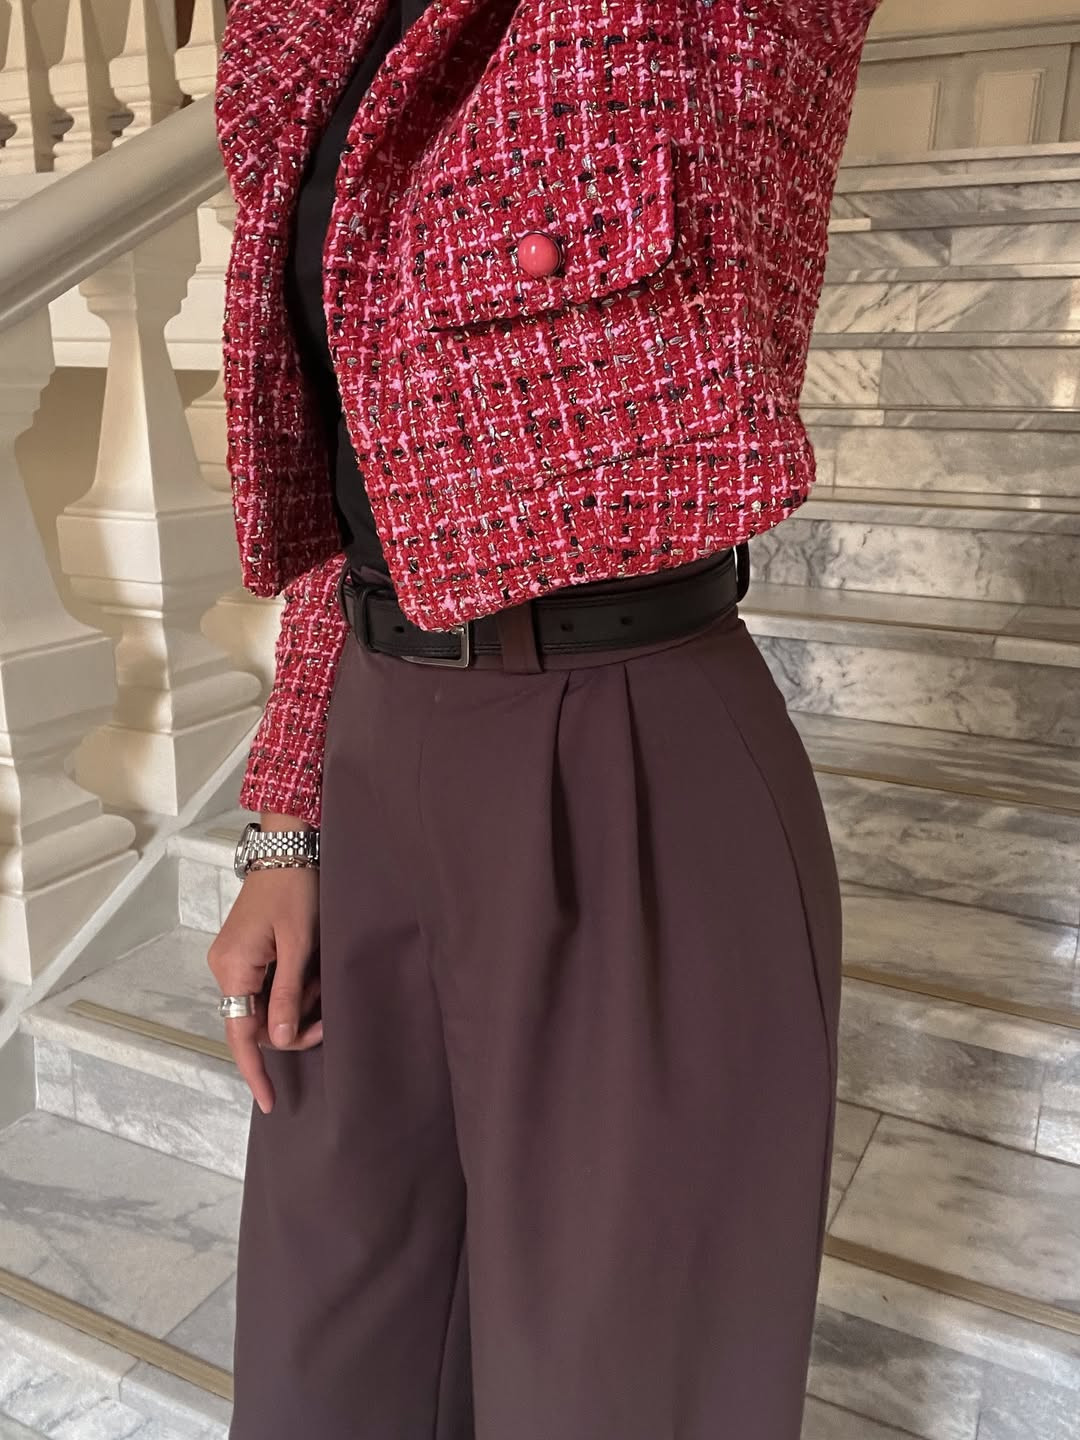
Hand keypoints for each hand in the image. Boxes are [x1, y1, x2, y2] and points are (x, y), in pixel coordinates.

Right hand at [207, 858, 321, 1113]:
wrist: (289, 850)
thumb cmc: (296, 890)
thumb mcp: (298, 946)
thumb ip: (288, 996)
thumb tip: (282, 1041)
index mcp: (233, 969)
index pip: (241, 1035)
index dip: (256, 1071)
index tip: (270, 1101)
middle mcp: (225, 968)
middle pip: (256, 1023)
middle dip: (292, 1028)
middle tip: (327, 1020)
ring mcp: (233, 960)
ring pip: (264, 1006)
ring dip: (295, 1005)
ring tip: (321, 982)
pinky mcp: (246, 952)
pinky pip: (266, 987)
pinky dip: (291, 989)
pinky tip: (310, 976)